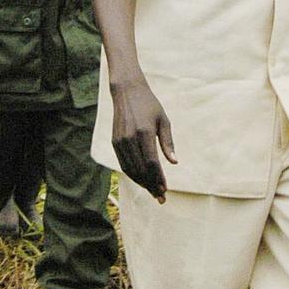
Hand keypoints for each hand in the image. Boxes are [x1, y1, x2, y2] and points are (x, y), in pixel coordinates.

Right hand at [111, 75, 175, 201]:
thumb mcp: (164, 120)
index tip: (165, 189)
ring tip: (152, 191)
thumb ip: (168, 142)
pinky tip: (142, 180)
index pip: (152, 163)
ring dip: (142, 183)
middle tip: (161, 197)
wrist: (127, 92)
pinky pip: (123, 163)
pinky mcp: (115, 141)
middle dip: (151, 185)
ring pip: (131, 169)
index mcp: (144, 132)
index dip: (158, 178)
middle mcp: (130, 138)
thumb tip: (174, 162)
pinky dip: (133, 174)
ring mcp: (120, 141)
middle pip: (141, 169)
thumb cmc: (149, 105)